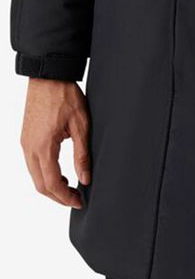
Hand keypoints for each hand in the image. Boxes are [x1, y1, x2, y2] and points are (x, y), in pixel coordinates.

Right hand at [20, 78, 90, 207]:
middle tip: (75, 198)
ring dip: (50, 186)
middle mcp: (29, 148)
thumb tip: (85, 178)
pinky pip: (32, 164)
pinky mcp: (25, 138)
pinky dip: (44, 174)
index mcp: (43, 147)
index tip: (79, 202)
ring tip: (70, 186)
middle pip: (40, 185)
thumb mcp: (81, 124)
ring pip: (34, 176)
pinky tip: (59, 171)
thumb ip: (82, 154)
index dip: (65, 198)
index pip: (52, 184)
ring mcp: (25, 143)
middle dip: (57, 196)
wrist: (48, 76)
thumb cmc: (65, 96)